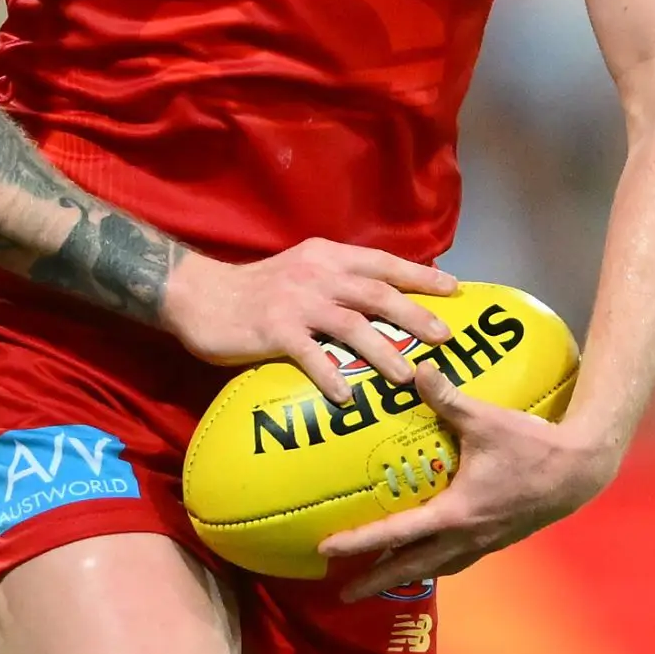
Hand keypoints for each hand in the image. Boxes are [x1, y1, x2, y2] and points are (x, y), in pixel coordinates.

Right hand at [159, 238, 460, 404]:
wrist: (201, 295)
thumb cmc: (256, 289)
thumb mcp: (302, 271)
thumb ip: (337, 281)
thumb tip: (382, 302)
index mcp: (328, 257)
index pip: (383, 263)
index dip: (420, 275)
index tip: (453, 290)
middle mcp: (318, 274)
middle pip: (378, 293)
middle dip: (415, 315)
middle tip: (445, 337)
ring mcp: (297, 301)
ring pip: (352, 325)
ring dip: (384, 351)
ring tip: (409, 375)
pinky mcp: (274, 329)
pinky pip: (310, 356)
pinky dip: (330, 375)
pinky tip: (346, 397)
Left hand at [319, 365, 616, 600]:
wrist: (579, 471)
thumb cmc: (532, 446)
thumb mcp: (486, 419)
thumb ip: (447, 397)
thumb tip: (414, 369)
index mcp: (456, 513)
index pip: (397, 533)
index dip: (360, 542)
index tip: (328, 550)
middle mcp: (466, 536)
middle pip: (412, 567)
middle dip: (376, 581)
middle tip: (343, 592)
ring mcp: (484, 542)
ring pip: (436, 568)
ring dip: (407, 574)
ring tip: (381, 578)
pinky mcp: (498, 538)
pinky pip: (456, 559)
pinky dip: (435, 562)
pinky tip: (429, 553)